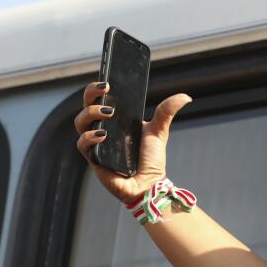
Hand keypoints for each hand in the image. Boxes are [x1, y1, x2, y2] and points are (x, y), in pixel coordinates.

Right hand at [74, 82, 192, 204]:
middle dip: (91, 95)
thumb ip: (167, 112)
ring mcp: (95, 144)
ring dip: (90, 114)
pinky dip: (89, 138)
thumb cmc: (151, 159)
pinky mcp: (93, 159)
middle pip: (85, 107)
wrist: (149, 184)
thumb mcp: (159, 131)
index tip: (106, 82)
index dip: (96, 89)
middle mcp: (100, 130)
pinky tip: (102, 136)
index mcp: (113, 121)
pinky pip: (82, 145)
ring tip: (108, 113)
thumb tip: (185, 96)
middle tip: (104, 89)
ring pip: (80, 123)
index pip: (98, 100)